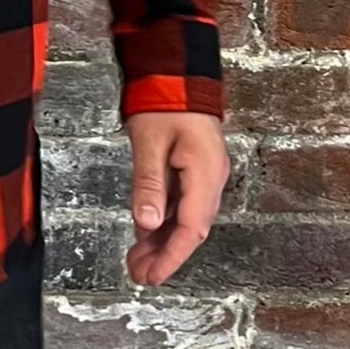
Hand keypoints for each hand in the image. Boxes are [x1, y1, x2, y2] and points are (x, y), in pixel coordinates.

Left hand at [122, 110, 228, 286]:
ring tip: (138, 261)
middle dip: (165, 254)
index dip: (172, 256)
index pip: (192, 227)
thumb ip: (149, 183)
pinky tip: (145, 232)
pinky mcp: (194, 170)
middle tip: (139, 274)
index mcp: (205, 173)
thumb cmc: (165, 102)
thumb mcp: (149, 142)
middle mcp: (211, 179)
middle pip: (190, 228)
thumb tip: (146, 223)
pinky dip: (164, 221)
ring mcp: (205, 175)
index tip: (153, 275)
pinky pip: (181, 204)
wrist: (177, 74)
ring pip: (185, 218)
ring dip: (163, 241)